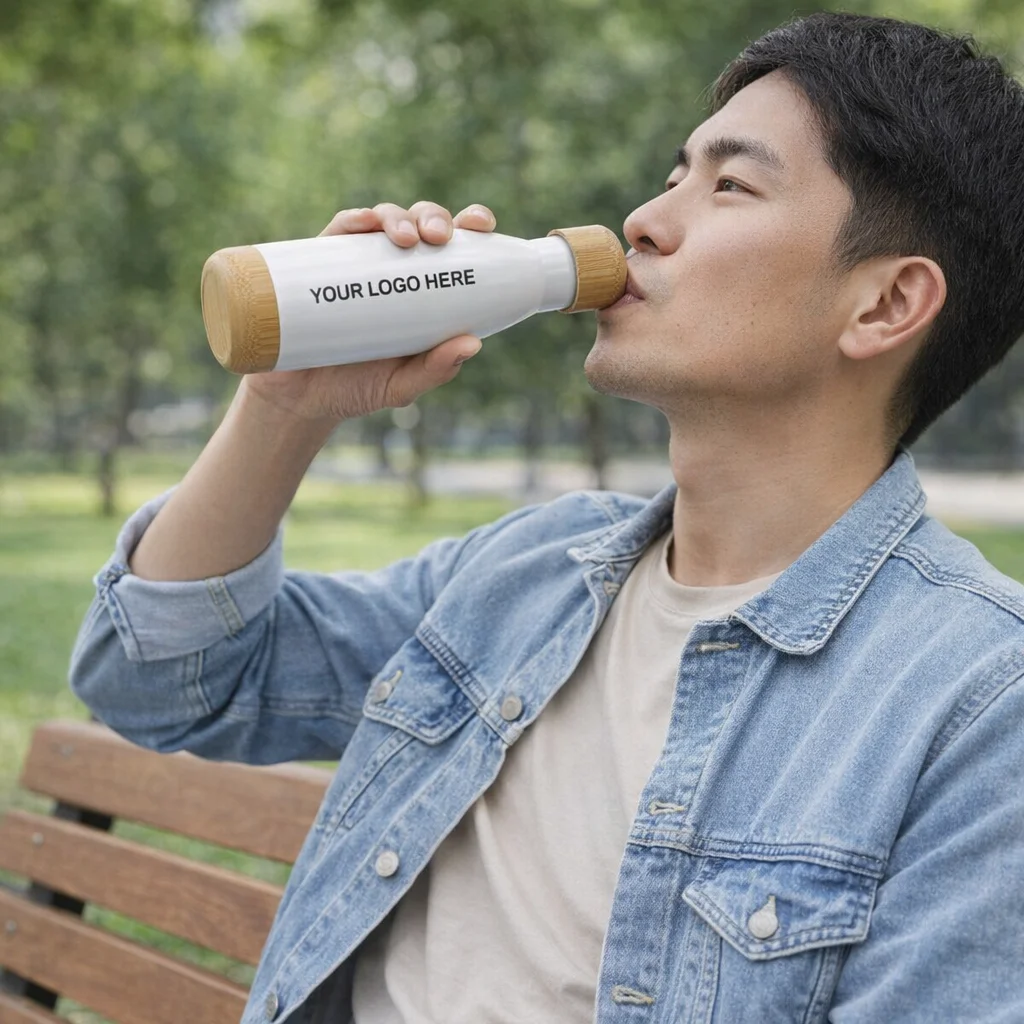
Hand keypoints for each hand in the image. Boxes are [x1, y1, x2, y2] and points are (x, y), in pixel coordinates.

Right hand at [241, 201, 495, 423]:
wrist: (299, 397)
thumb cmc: (358, 387)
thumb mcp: (401, 385)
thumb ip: (435, 370)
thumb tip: (472, 343)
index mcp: (426, 291)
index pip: (457, 248)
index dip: (472, 226)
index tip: (481, 225)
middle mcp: (395, 267)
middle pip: (422, 224)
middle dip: (435, 218)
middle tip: (439, 237)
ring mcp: (358, 261)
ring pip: (385, 219)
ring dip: (399, 217)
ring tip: (406, 238)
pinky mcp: (321, 262)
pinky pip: (340, 230)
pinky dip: (355, 219)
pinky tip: (365, 224)